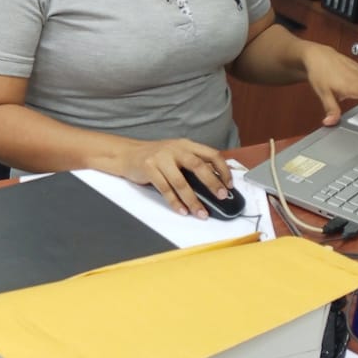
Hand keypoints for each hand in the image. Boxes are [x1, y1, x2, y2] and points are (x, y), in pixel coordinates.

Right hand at [117, 138, 232, 218]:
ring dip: (193, 200)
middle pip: (198, 166)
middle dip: (212, 183)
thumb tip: (216, 183)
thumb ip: (193, 163)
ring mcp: (161, 158)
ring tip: (201, 213)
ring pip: (181, 182)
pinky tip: (182, 211)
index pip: (211, 154)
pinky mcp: (149, 168)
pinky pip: (165, 189)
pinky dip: (175, 202)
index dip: (223, 169)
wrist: (127, 154)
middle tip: (221, 197)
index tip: (229, 184)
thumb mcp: (176, 154)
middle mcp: (175, 149)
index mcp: (186, 145)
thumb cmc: (156, 157)